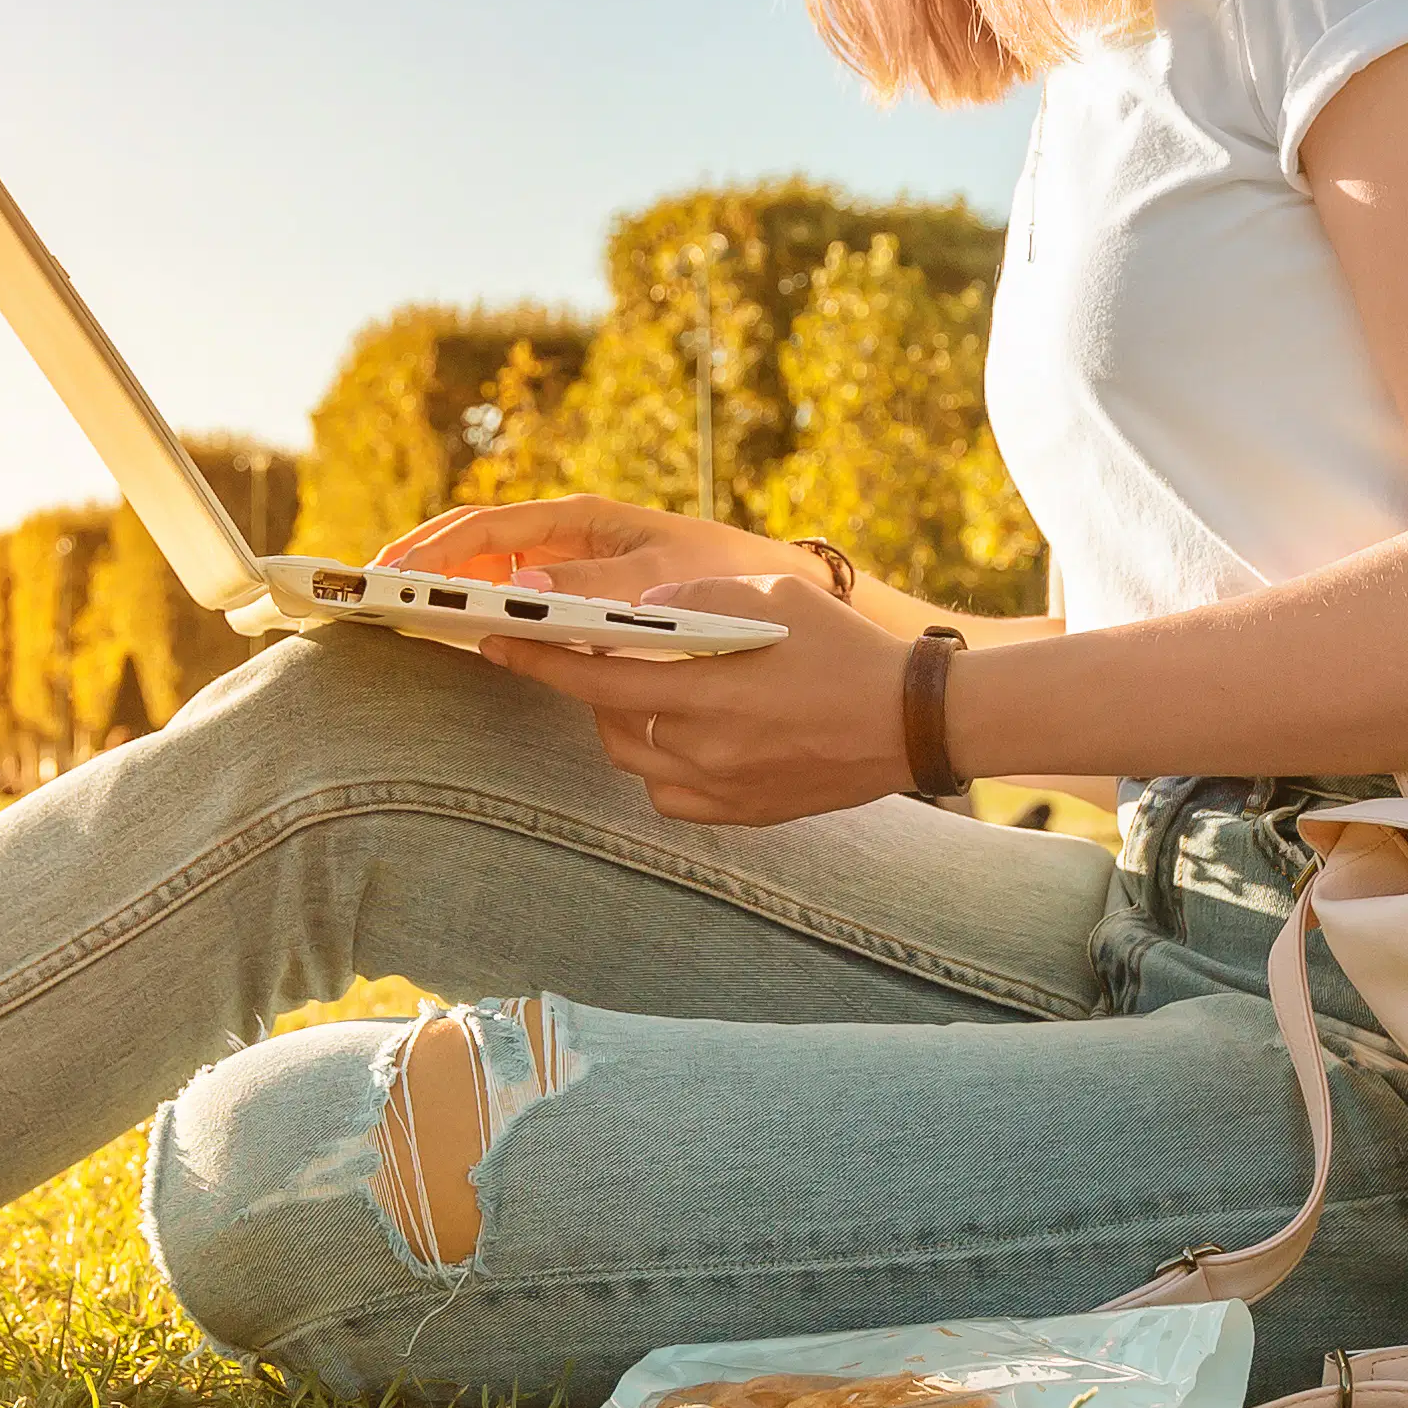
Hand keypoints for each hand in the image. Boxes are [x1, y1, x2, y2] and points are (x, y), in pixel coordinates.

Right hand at [370, 495, 774, 605]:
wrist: (773, 588)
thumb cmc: (720, 578)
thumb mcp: (659, 583)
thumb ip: (593, 587)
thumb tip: (521, 592)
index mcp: (579, 519)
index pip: (486, 526)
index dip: (434, 549)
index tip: (392, 573)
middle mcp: (565, 535)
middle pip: (473, 543)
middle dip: (421, 562)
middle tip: (371, 594)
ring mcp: (567, 563)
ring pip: (486, 569)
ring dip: (443, 586)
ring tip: (393, 614)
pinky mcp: (577, 592)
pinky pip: (512, 596)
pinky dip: (478, 609)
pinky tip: (452, 634)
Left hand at [472, 570, 917, 823]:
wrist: (912, 719)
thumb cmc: (844, 646)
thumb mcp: (771, 593)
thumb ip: (694, 598)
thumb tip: (629, 608)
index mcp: (707, 691)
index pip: (595, 679)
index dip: (539, 661)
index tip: (495, 642)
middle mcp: (705, 748)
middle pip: (608, 722)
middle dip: (585, 687)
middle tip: (583, 655)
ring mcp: (723, 788)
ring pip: (635, 760)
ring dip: (625, 723)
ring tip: (647, 688)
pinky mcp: (742, 813)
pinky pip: (671, 793)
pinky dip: (662, 763)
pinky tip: (685, 733)